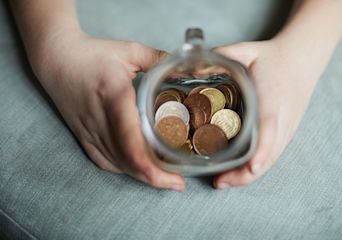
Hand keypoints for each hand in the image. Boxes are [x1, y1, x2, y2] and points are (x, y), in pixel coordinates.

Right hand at [33, 31, 185, 190]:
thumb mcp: (129, 50)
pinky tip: (137, 172)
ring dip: (141, 176)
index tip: (175, 178)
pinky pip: (103, 161)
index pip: (131, 141)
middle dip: (155, 178)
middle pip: (128, 160)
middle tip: (178, 183)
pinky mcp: (83, 135)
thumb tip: (186, 67)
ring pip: (117, 164)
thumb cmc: (92, 54)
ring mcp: (89, 131)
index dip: (151, 166)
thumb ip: (159, 58)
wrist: (56, 59)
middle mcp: (101, 119)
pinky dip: (122, 169)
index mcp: (115, 96)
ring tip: (164, 179)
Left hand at [213, 39, 319, 187]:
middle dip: (247, 173)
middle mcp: (283, 118)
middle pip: (270, 153)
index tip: (252, 166)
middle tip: (220, 182)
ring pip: (271, 159)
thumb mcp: (247, 50)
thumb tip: (193, 67)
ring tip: (224, 182)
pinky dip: (256, 167)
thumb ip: (223, 55)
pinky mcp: (286, 133)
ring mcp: (287, 128)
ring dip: (249, 175)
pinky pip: (272, 155)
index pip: (270, 126)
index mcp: (273, 97)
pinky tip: (239, 172)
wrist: (302, 60)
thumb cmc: (273, 57)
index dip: (262, 149)